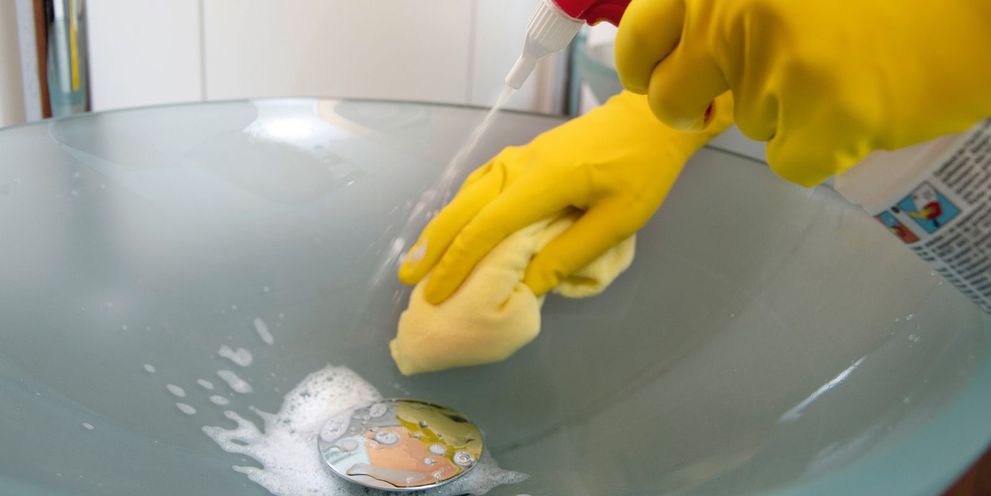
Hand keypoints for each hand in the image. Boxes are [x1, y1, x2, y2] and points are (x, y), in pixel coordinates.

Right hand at [398, 91, 731, 303]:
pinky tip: (452, 222)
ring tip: (419, 257)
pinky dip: (459, 207)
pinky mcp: (524, 156)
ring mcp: (519, 157)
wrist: (649, 120)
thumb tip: (526, 289)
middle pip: (464, 208)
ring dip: (441, 226)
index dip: (457, 264)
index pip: (486, 228)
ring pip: (467, 193)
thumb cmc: (641, 171)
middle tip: (408, 278)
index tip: (436, 292)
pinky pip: (480, 183)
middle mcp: (520, 166)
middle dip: (434, 246)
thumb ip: (570, 254)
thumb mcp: (617, 221)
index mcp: (542, 183)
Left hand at [615, 0, 990, 185]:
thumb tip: (679, 45)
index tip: (656, 76)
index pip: (640, 34)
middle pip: (670, 98)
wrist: (981, 5)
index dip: (643, 65)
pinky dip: (822, 148)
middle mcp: (735, 14)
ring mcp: (777, 68)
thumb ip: (731, 2)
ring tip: (842, 69)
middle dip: (686, 110)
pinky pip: (790, 162)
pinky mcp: (820, 119)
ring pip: (747, 125)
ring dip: (784, 111)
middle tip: (718, 105)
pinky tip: (863, 107)